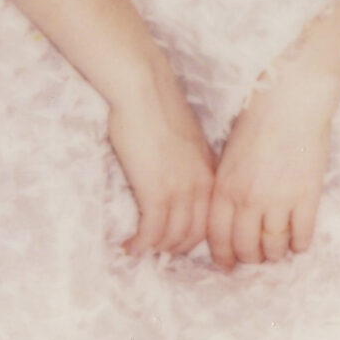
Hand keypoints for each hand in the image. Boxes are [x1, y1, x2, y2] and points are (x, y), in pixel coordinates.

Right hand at [104, 80, 215, 257]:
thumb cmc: (158, 107)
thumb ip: (189, 161)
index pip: (211, 219)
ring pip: (173, 237)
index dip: (194, 236)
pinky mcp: (155, 192)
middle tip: (155, 249)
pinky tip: (128, 245)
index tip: (176, 241)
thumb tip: (176, 176)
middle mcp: (200, 185)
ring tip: (139, 248)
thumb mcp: (186, 138)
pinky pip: (151, 232)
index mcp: (210, 172)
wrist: (144, 90)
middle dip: (174, 247)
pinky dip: (140, 244)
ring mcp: (179, 190)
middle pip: (194, 234)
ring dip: (155, 248)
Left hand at [208, 69, 339, 269]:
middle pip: (245, 248)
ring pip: (273, 247)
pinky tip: (299, 243)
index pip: (218, 237)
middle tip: (255, 259)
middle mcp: (248, 200)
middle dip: (249, 259)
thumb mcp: (229, 153)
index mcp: (225, 187)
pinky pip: (302, 235)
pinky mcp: (307, 196)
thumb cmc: (258, 118)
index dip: (223, 256)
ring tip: (277, 252)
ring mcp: (279, 200)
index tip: (228, 264)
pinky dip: (300, 245)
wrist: (292, 99)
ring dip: (275, 255)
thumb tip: (229, 211)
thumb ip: (227, 184)